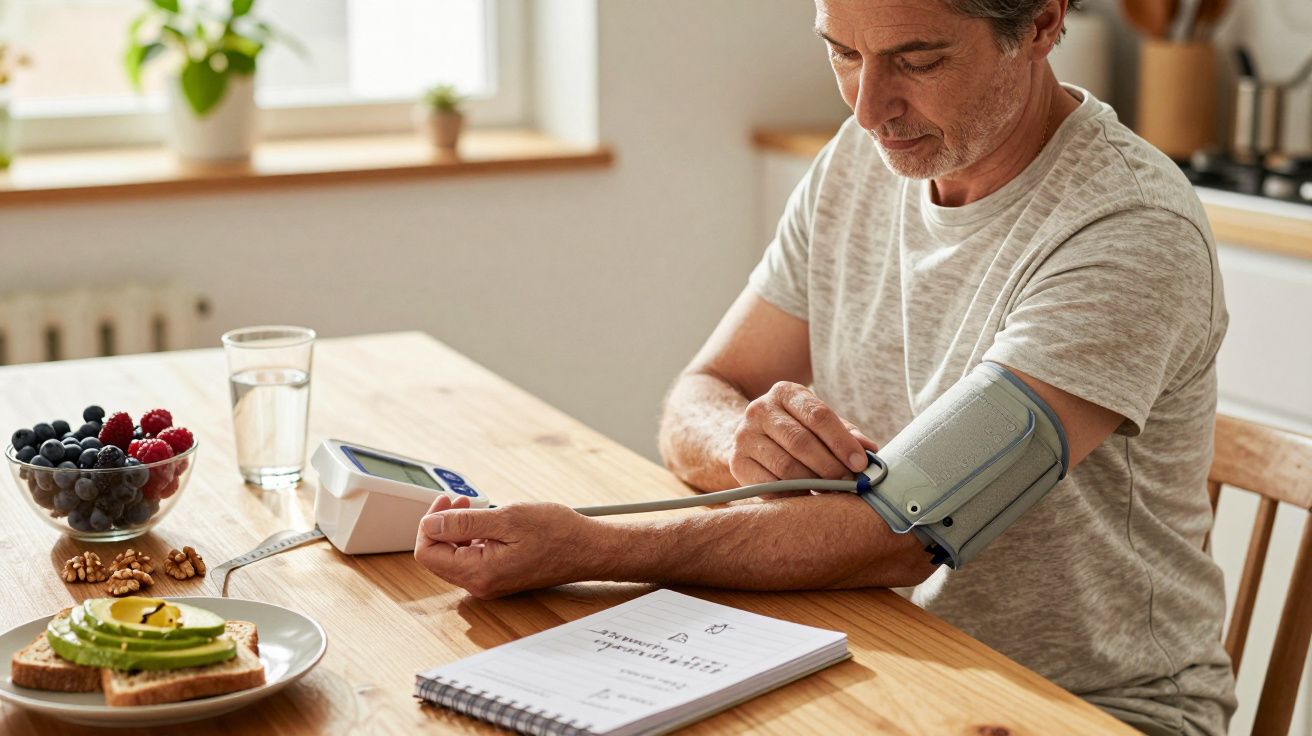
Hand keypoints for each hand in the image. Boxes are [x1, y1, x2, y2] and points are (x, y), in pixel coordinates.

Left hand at [413, 496, 608, 598]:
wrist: (588, 549)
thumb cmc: (557, 533)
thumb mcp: (507, 518)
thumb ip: (463, 523)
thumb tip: (430, 524)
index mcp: (479, 572)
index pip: (428, 554)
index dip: (429, 524)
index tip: (444, 503)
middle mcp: (480, 584)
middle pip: (438, 556)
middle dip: (442, 525)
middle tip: (457, 499)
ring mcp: (489, 582)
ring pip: (454, 556)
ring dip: (456, 529)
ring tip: (474, 506)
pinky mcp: (498, 577)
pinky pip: (471, 558)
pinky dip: (471, 536)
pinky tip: (486, 520)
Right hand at [730, 381, 878, 488]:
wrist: (751, 436)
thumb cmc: (795, 429)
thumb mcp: (818, 423)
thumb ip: (845, 433)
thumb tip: (870, 449)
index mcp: (785, 392)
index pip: (818, 415)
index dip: (841, 441)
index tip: (860, 464)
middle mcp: (760, 409)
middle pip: (801, 442)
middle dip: (830, 466)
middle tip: (849, 483)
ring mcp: (744, 436)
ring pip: (786, 466)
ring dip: (814, 483)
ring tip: (831, 492)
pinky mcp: (737, 462)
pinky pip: (770, 485)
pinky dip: (792, 496)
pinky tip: (807, 497)